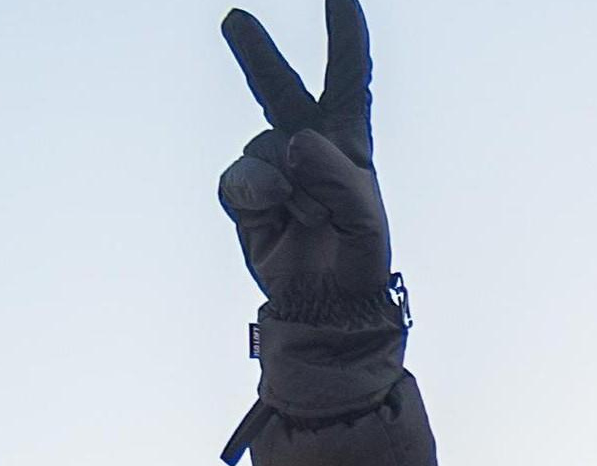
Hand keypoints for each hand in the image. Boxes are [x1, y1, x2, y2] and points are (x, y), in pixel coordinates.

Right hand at [215, 0, 393, 319]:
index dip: (345, 33)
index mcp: (349, 140)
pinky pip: (239, 177)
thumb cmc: (358, 258)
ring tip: (311, 217)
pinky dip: (256, 192)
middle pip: (279, 87)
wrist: (326, 306)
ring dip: (286, 181)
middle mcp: (308, 145)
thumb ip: (334, 174)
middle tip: (234, 19)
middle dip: (256, 53)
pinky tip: (274, 211)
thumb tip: (292, 142)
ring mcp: (273, 169)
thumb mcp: (363, 215)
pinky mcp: (246, 196)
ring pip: (263, 145)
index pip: (348, 76)